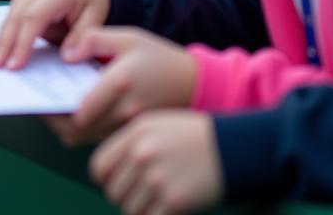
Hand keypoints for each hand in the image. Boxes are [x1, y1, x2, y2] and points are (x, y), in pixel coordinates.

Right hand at [0, 0, 110, 69]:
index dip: (23, 41)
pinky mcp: (21, 4)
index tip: (16, 64)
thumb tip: (68, 58)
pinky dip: (3, 36)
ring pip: (9, 18)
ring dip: (0, 40)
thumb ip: (82, 37)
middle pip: (16, 17)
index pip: (34, 18)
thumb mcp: (96, 17)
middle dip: (5, 42)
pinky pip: (10, 20)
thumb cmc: (91, 2)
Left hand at [48, 27, 197, 144]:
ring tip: (55, 106)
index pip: (78, 110)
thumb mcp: (127, 37)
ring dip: (68, 127)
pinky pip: (100, 139)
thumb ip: (94, 39)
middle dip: (54, 120)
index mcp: (120, 83)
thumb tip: (67, 55)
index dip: (53, 108)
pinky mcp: (132, 132)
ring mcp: (130, 126)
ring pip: (86, 139)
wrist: (196, 84)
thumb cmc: (160, 57)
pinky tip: (78, 110)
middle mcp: (124, 110)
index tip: (39, 95)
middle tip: (42, 105)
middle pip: (77, 130)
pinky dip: (85, 130)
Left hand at [90, 110, 223, 214]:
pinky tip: (165, 211)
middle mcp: (141, 154)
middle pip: (113, 192)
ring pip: (129, 209)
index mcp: (134, 133)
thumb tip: (106, 172)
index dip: (104, 182)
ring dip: (140, 211)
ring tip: (155, 203)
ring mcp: (157, 178)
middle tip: (141, 198)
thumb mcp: (156, 126)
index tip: (114, 186)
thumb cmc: (193, 137)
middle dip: (124, 199)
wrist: (233, 147)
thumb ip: (129, 144)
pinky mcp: (174, 200)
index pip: (99, 167)